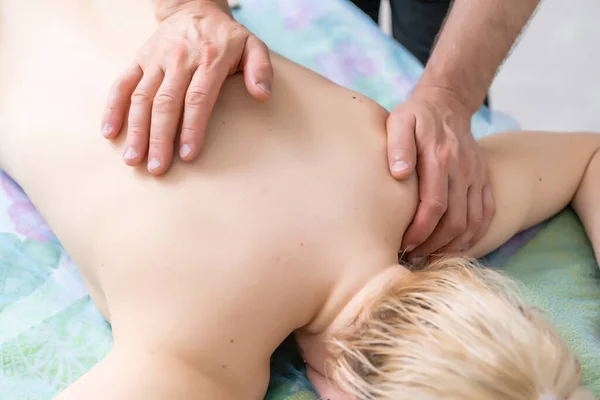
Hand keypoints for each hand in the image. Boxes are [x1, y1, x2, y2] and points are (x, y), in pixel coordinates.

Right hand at [101, 0, 273, 174]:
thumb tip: (263, 95)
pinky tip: (109, 133)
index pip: (197, 99)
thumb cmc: (227, 37)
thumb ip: (261, 69)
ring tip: (132, 160)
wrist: (194, 7)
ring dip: (136, 130)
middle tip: (157, 168)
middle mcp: (179, 61)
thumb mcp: (253, 46)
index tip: (188, 155)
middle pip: (166, 104)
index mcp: (208, 60)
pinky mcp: (139, 60)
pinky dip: (113, 108)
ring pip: (141, 97)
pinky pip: (122, 84)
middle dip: (160, 138)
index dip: (192, 128)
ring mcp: (155, 60)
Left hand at [386, 88, 495, 259]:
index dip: (419, 231)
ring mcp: (476, 176)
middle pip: (454, 221)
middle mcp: (462, 170)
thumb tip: (399, 173)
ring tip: (430, 256)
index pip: (434, 205)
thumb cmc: (416, 116)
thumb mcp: (400, 122)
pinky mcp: (483, 180)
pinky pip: (486, 215)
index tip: (403, 243)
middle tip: (413, 256)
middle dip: (433, 245)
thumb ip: (398, 145)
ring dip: (453, 246)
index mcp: (440, 158)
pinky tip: (455, 247)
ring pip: (472, 223)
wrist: (447, 104)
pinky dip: (474, 236)